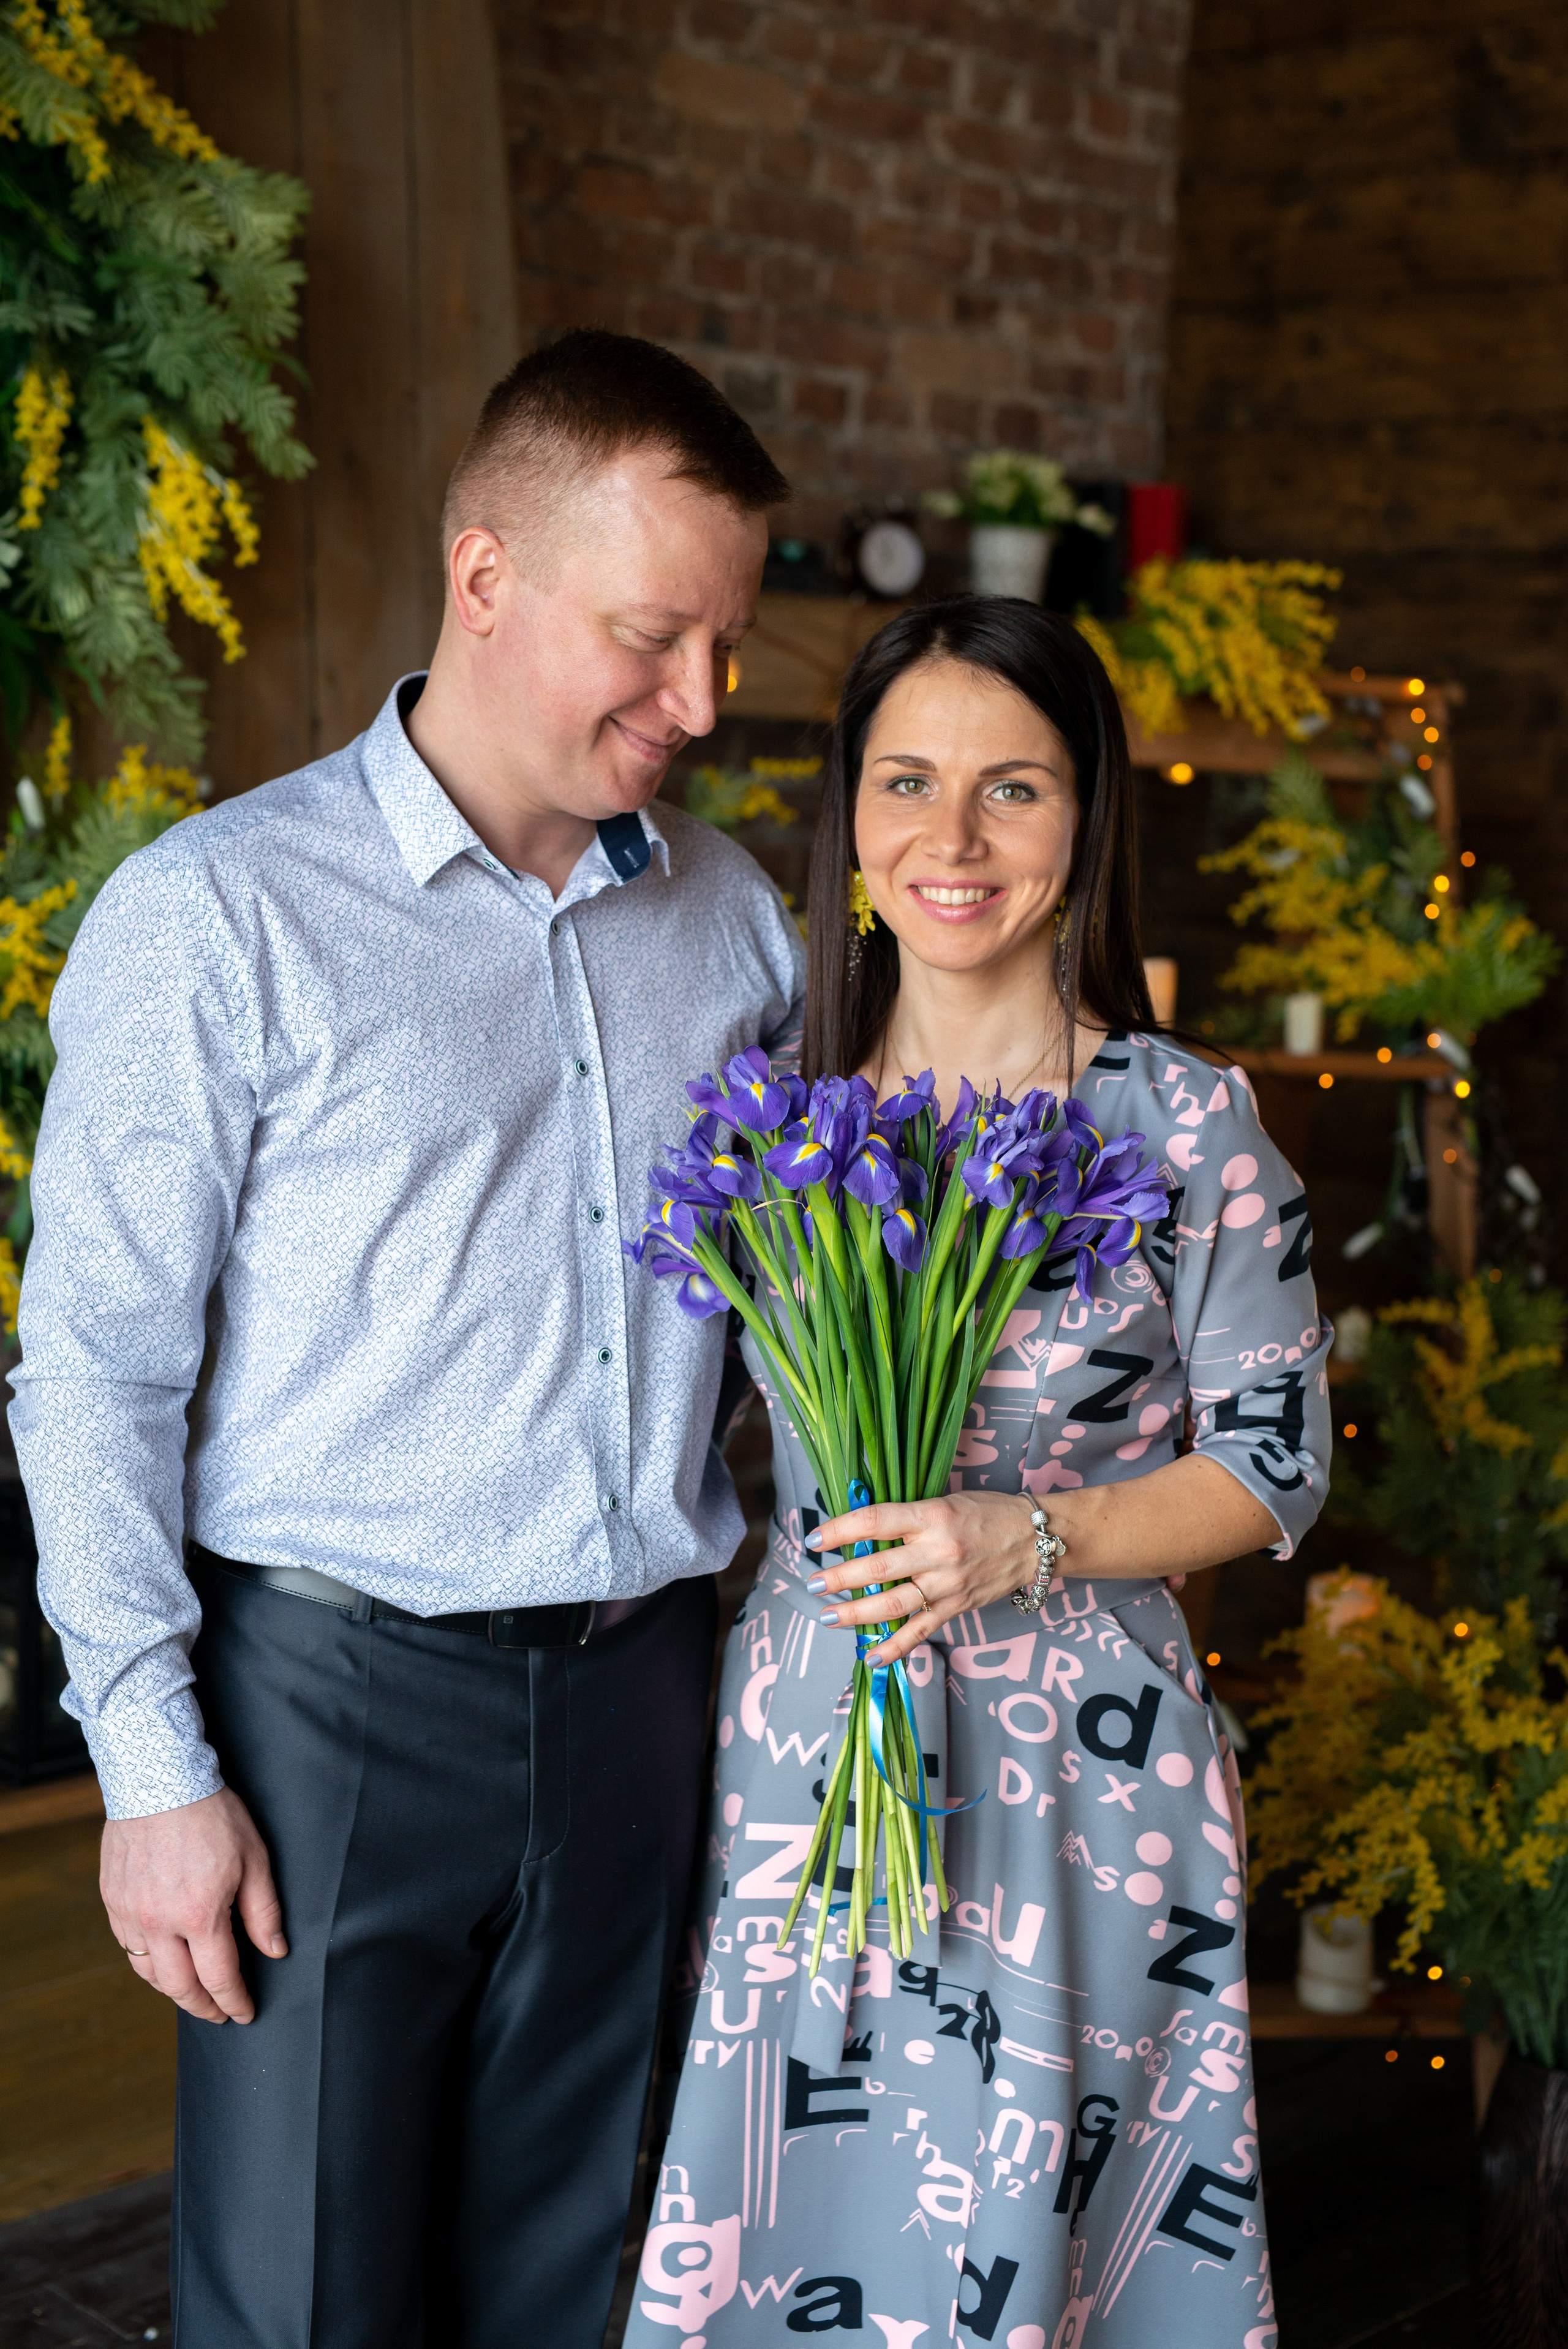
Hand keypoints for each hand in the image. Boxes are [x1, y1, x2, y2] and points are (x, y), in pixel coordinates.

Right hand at [100, 1787, 285, 2024]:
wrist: (159, 1778)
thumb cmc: (213, 1815)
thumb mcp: (254, 1858)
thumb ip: (263, 1911)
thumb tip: (274, 1951)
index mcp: (200, 1916)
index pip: (220, 1978)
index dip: (234, 2001)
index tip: (244, 2013)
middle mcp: (160, 1923)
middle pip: (180, 1987)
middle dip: (203, 2006)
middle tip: (218, 2013)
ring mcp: (130, 1913)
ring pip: (148, 1972)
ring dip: (172, 1990)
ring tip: (191, 1993)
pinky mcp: (112, 1899)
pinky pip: (128, 1946)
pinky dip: (146, 1961)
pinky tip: (161, 1959)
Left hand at [804, 1490, 1040, 1666]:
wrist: (1036, 1539)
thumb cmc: (988, 1513)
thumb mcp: (945, 1501)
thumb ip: (907, 1517)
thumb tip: (862, 1531)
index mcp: (931, 1516)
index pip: (874, 1522)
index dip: (839, 1530)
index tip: (815, 1539)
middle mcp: (937, 1551)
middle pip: (877, 1568)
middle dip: (838, 1578)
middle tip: (812, 1584)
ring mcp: (947, 1583)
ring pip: (893, 1604)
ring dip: (855, 1614)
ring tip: (828, 1616)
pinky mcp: (957, 1606)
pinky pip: (921, 1630)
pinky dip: (895, 1647)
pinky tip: (871, 1656)